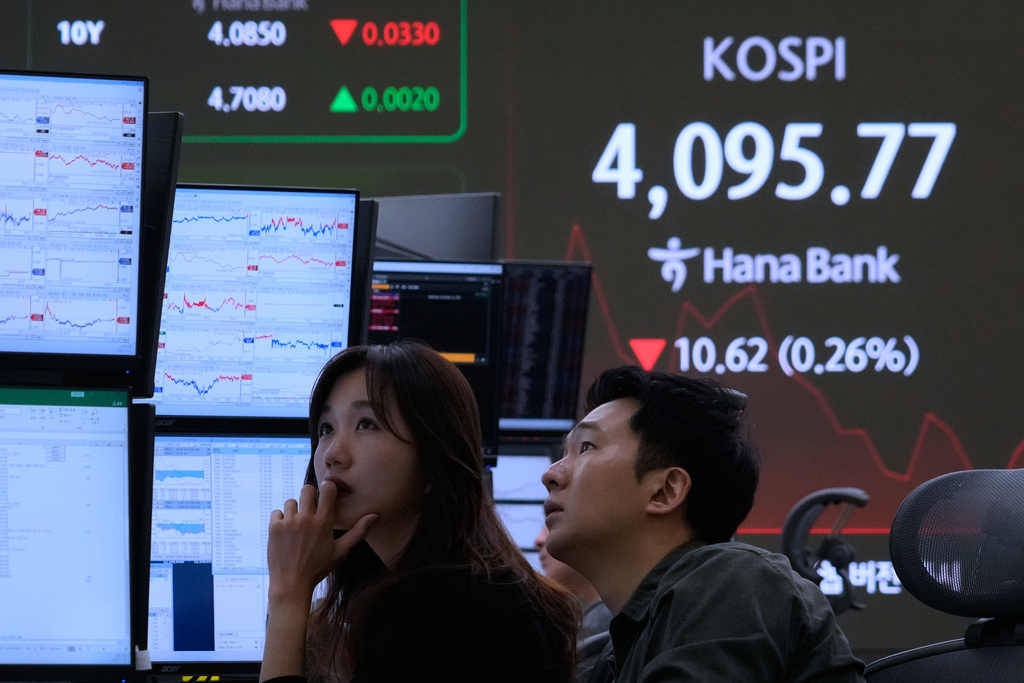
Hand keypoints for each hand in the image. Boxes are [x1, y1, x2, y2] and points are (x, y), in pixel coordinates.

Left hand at [267, 480, 377, 599]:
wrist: (291, 584)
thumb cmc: (318, 568)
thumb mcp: (341, 552)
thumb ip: (358, 532)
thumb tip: (375, 516)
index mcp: (323, 522)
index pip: (327, 489)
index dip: (328, 487)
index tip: (327, 494)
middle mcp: (305, 519)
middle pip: (307, 489)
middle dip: (310, 496)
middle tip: (310, 510)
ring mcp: (288, 522)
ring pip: (291, 501)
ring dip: (295, 510)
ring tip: (297, 526)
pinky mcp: (274, 528)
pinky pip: (277, 512)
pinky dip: (281, 519)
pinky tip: (286, 532)